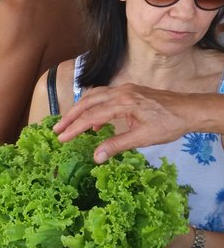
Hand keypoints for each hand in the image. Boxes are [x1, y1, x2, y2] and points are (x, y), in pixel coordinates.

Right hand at [53, 84, 190, 163]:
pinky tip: (94, 121)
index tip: (62, 138)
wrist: (190, 110)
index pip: (92, 116)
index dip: (75, 128)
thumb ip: (117, 145)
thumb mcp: (143, 138)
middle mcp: (121, 92)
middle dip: (70, 116)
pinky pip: (104, 95)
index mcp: (124, 103)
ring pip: (94, 96)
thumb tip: (95, 157)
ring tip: (68, 123)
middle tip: (57, 130)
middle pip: (88, 102)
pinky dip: (92, 106)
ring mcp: (125, 89)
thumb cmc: (170, 124)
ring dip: (79, 109)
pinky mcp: (129, 91)